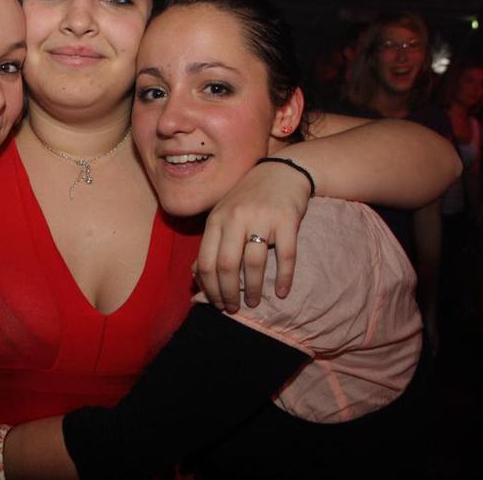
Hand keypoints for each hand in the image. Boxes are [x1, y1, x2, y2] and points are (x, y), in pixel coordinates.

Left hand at [194, 160, 309, 311]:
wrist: (281, 172)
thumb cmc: (247, 199)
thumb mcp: (222, 216)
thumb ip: (210, 242)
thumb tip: (196, 274)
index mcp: (216, 220)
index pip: (206, 261)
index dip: (210, 288)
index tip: (216, 303)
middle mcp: (235, 218)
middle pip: (226, 265)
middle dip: (228, 293)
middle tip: (233, 308)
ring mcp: (261, 218)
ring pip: (254, 263)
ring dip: (254, 289)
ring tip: (254, 303)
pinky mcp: (286, 220)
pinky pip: (285, 255)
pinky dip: (283, 277)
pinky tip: (281, 292)